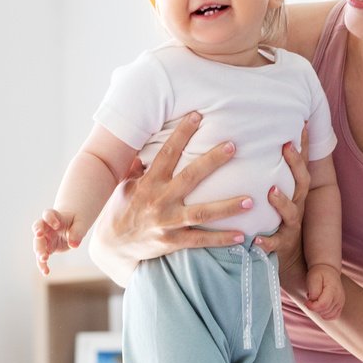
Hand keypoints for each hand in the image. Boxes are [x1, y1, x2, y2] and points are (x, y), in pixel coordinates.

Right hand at [31, 208, 83, 275]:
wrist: (70, 226)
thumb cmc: (75, 222)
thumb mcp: (80, 224)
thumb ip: (77, 232)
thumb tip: (74, 245)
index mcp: (54, 216)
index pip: (48, 214)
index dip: (50, 218)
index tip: (57, 225)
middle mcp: (45, 227)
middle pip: (38, 228)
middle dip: (38, 232)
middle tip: (39, 235)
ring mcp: (44, 238)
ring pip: (38, 244)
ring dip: (39, 251)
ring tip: (44, 258)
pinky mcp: (46, 248)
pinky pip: (41, 257)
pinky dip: (43, 264)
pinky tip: (46, 272)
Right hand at [91, 111, 252, 265]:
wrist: (113, 246)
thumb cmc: (122, 210)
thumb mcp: (126, 185)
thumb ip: (139, 166)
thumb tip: (146, 141)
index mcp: (149, 182)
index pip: (167, 153)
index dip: (181, 134)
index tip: (197, 116)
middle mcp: (159, 200)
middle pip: (190, 177)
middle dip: (212, 161)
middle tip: (232, 146)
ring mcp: (166, 222)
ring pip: (201, 212)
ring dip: (227, 206)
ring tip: (250, 201)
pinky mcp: (172, 242)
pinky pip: (200, 240)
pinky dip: (221, 239)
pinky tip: (241, 236)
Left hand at [256, 124, 309, 290]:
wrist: (291, 259)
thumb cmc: (276, 218)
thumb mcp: (278, 192)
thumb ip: (270, 171)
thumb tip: (256, 140)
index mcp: (295, 191)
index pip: (302, 164)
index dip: (304, 144)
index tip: (302, 123)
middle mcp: (297, 206)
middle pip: (301, 183)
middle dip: (295, 164)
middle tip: (286, 145)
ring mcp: (290, 226)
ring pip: (291, 213)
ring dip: (282, 201)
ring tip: (272, 191)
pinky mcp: (281, 246)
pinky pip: (275, 244)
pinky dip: (266, 243)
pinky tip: (256, 240)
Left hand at [305, 261, 343, 319]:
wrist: (328, 270)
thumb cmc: (320, 273)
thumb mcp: (313, 278)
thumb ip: (313, 290)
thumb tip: (313, 301)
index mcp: (333, 289)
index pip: (323, 304)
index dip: (313, 306)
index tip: (307, 302)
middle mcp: (339, 297)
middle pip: (325, 311)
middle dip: (314, 308)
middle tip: (310, 300)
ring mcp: (341, 302)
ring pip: (328, 315)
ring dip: (319, 311)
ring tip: (316, 301)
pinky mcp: (340, 305)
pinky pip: (333, 316)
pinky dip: (325, 314)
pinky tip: (321, 308)